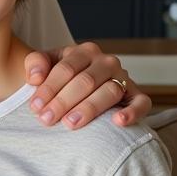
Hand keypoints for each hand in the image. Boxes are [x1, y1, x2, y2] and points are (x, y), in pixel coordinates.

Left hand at [24, 42, 150, 127]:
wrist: (80, 88)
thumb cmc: (61, 79)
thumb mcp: (45, 65)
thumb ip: (35, 63)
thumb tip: (35, 77)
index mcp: (84, 52)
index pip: (66, 69)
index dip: (49, 88)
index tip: (35, 106)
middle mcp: (106, 62)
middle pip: (86, 81)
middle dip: (63, 101)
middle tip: (47, 119)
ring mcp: (123, 78)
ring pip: (109, 92)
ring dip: (89, 109)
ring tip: (70, 124)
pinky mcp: (137, 96)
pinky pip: (141, 103)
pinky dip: (132, 112)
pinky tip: (118, 122)